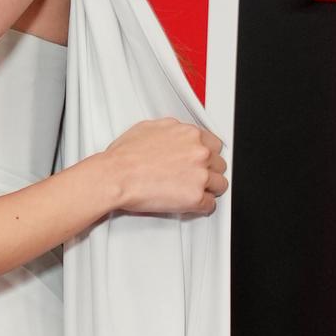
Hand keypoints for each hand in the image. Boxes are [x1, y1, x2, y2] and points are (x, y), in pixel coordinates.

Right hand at [101, 117, 227, 217]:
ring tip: (193, 192)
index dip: (206, 156)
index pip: (214, 145)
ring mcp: (200, 175)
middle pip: (220, 164)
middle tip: (195, 178)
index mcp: (190, 135)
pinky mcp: (195, 197)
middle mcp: (199, 153)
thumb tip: (175, 136)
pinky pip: (210, 205)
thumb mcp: (149, 128)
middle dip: (209, 171)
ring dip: (209, 189)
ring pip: (220, 185)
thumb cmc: (124, 156)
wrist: (116, 176)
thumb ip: (171, 131)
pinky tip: (190, 204)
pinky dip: (202, 207)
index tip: (201, 162)